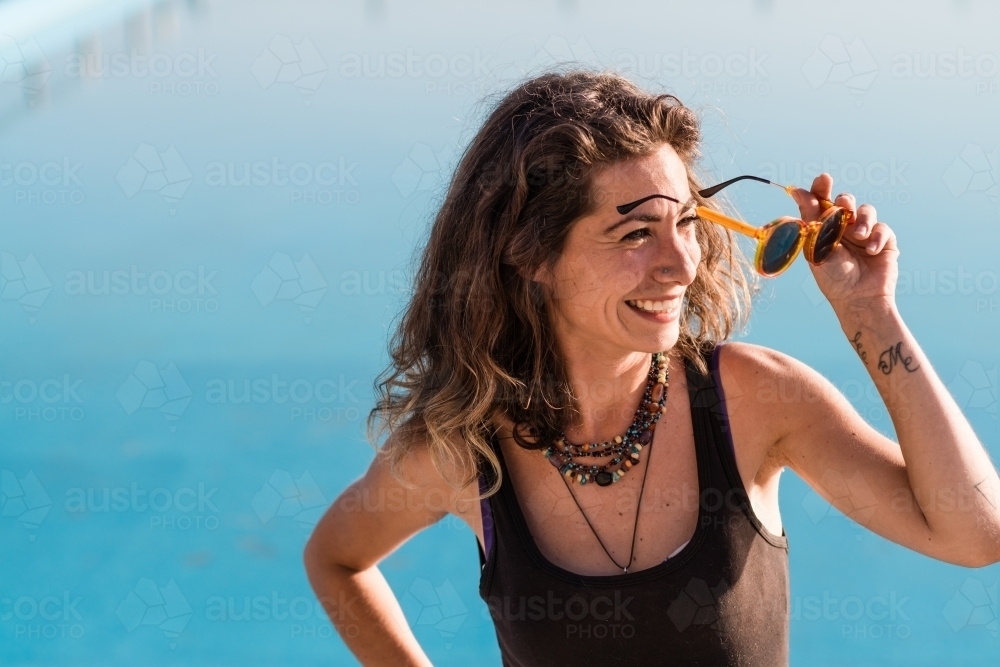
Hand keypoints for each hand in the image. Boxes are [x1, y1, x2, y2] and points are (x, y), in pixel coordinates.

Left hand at [791, 173, 898, 311]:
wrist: (858, 299)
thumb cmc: (833, 278)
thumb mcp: (817, 246)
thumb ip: (810, 217)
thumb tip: (795, 190)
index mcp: (824, 229)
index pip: (821, 202)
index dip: (821, 188)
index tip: (823, 179)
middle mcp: (844, 228)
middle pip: (844, 201)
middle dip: (844, 200)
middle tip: (843, 206)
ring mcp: (864, 233)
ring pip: (865, 210)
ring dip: (862, 219)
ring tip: (857, 236)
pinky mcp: (884, 241)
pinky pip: (882, 228)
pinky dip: (876, 236)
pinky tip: (871, 250)